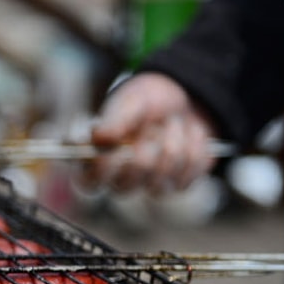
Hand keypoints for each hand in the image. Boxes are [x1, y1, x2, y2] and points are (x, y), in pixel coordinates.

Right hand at [88, 72, 218, 194]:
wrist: (185, 98)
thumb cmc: (145, 102)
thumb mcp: (130, 102)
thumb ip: (115, 119)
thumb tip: (99, 137)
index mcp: (98, 162)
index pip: (89, 182)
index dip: (101, 166)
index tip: (110, 141)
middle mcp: (121, 180)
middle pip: (128, 182)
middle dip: (143, 146)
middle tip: (152, 124)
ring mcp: (150, 185)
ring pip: (162, 172)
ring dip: (172, 138)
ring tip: (173, 121)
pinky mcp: (180, 184)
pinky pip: (190, 168)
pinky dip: (194, 142)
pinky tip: (188, 132)